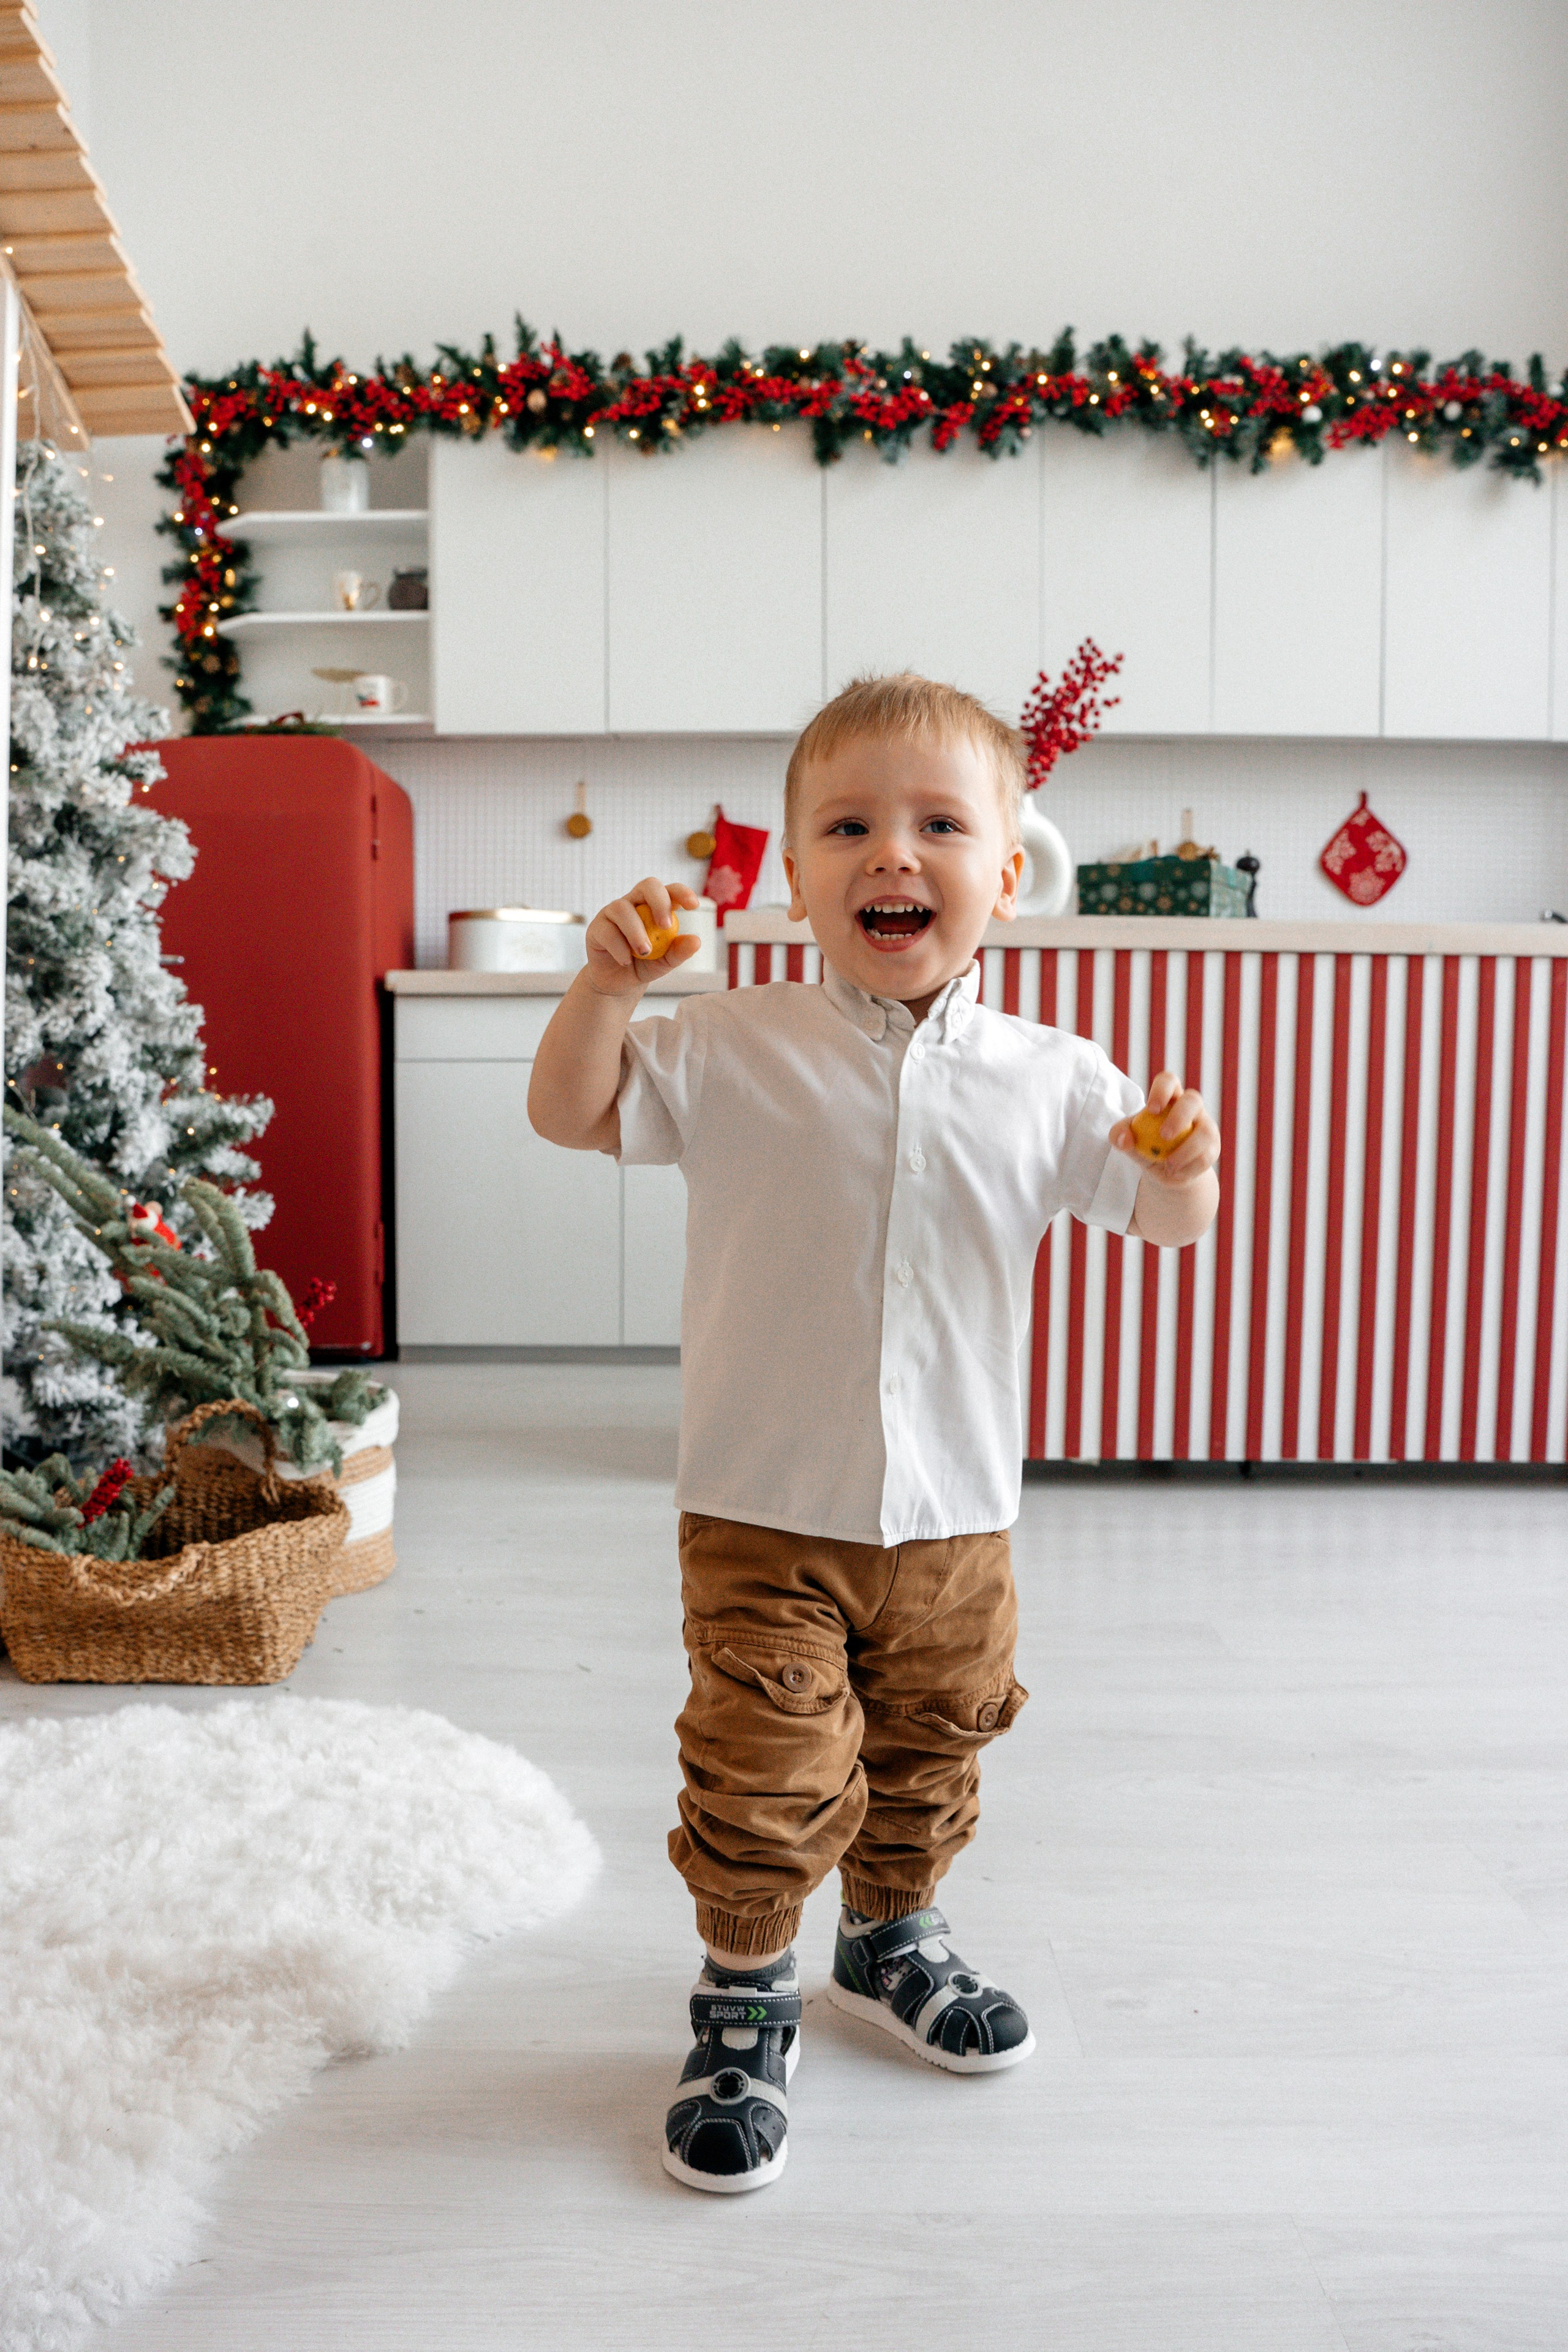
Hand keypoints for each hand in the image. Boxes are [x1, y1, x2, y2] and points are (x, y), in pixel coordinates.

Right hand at [585, 879, 701, 995]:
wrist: (618, 984)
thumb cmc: (644, 965)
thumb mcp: (665, 962)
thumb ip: (679, 951)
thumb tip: (695, 941)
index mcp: (655, 907)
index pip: (670, 890)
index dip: (682, 892)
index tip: (693, 905)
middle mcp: (635, 904)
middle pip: (647, 886)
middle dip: (659, 902)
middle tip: (666, 926)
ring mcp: (613, 913)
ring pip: (623, 909)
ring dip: (636, 931)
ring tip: (644, 952)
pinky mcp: (597, 927)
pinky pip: (607, 930)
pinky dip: (619, 948)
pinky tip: (625, 961)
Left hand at [1111, 1070, 1220, 1187]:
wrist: (1165, 1171)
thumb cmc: (1145, 1147)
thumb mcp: (1127, 1141)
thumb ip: (1119, 1136)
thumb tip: (1125, 1138)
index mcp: (1169, 1098)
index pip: (1168, 1081)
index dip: (1162, 1091)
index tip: (1151, 1109)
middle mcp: (1191, 1108)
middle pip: (1193, 1100)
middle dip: (1179, 1117)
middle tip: (1163, 1136)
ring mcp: (1205, 1127)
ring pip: (1206, 1131)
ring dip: (1186, 1150)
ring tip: (1169, 1163)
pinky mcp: (1212, 1148)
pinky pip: (1206, 1156)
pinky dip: (1189, 1167)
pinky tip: (1176, 1172)